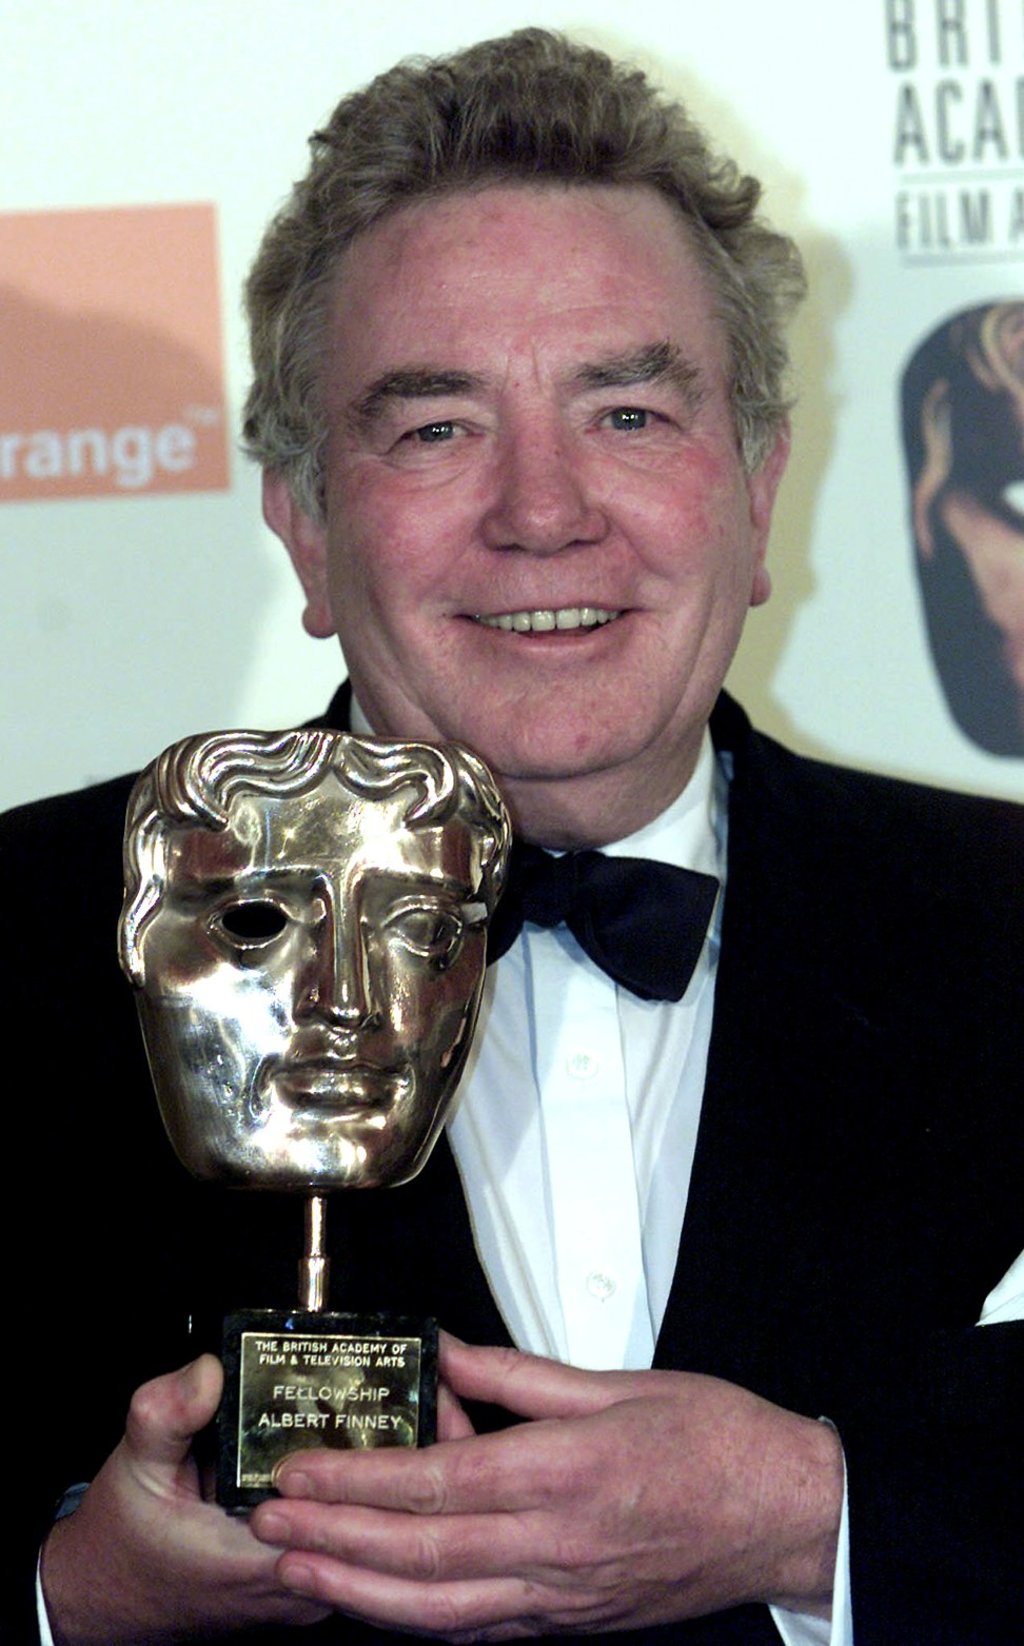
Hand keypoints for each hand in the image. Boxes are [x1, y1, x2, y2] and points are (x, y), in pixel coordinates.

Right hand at [41, 1355, 330, 1644]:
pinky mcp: (300, 1587)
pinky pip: (335, 1530)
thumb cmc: (122, 1539)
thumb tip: (210, 1371)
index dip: (349, 1446)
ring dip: (346, 1470)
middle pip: (357, 1508)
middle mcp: (294, 1587)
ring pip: (353, 1520)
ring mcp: (303, 1594)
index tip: (344, 1395)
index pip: (342, 1504)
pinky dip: (330, 1490)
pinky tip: (314, 1451)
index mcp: (261, 1561)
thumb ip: (168, 1416)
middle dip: (353, 1447)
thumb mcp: (135, 1466)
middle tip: (347, 1390)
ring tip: (337, 1413)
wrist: (105, 1597)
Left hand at [250, 1335, 843, 1640]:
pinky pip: (484, 1630)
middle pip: (425, 1553)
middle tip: (269, 1524)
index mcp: (565, 1471)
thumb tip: (443, 1351)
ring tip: (299, 1574)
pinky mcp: (573, 1621)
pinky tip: (380, 1608)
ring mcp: (562, 1594)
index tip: (303, 1469)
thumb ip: (517, 1373)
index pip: (440, 1482)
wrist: (788, 1515)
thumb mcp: (619, 1381)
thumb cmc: (716, 1439)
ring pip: (443, 1610)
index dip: (361, 1481)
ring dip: (362, 1594)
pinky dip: (422, 1624)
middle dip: (337, 1540)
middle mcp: (555, 1544)